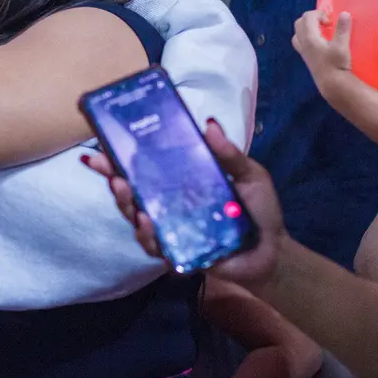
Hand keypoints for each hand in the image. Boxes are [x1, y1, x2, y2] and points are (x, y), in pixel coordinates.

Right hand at [85, 121, 286, 287]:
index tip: (103, 143)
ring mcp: (170, 229)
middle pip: (132, 191)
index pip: (145, 167)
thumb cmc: (259, 209)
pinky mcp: (177, 253)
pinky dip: (146, 234)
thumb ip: (229, 154)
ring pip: (136, 217)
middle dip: (113, 178)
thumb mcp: (249, 174)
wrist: (274, 251)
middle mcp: (169, 204)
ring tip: (122, 188)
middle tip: (104, 165)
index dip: (121, 157)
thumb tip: (209, 124)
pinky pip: (154, 245)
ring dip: (125, 203)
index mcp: (181, 181)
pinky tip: (145, 221)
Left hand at [292, 9, 352, 97]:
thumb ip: (342, 29)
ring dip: (307, 28)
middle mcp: (302, 43)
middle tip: (325, 23)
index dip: (319, 13)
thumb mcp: (342, 45)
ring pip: (298, 33)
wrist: (331, 84)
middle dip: (311, 18)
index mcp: (309, 37)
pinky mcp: (306, 58)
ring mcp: (303, 51)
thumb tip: (345, 13)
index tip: (330, 20)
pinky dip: (307, 37)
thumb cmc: (336, 64)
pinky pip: (300, 42)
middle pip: (299, 23)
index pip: (308, 16)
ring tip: (321, 31)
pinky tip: (320, 42)